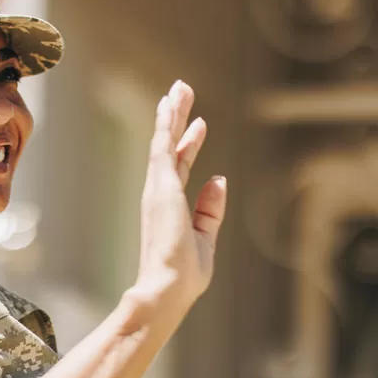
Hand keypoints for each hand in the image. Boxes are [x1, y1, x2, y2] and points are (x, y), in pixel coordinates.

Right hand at [131, 80, 226, 309]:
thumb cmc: (184, 276)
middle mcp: (160, 194)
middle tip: (181, 91)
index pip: (181, 168)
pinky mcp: (160, 186)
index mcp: (171, 207)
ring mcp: (158, 188)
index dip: (190, 145)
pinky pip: (163, 146)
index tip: (200, 124)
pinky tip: (169, 104)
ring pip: (165, 141)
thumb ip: (210, 210)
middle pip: (170, 148)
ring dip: (171, 113)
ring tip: (178, 88)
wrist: (167, 289)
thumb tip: (219, 179)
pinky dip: (166, 124)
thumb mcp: (205, 239)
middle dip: (176, 119)